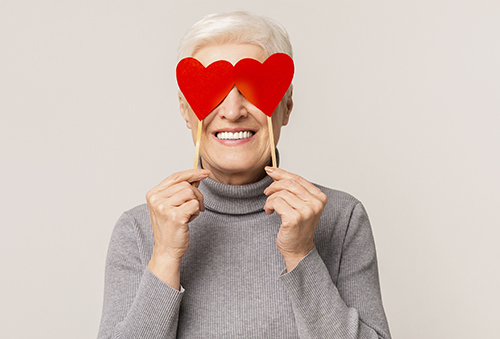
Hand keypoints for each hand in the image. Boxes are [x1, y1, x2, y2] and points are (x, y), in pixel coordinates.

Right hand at [146, 168, 209, 287]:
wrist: (166, 250)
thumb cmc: (169, 228)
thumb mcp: (169, 206)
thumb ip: (178, 191)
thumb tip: (196, 177)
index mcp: (153, 194)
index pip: (175, 177)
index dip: (191, 173)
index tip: (204, 172)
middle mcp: (156, 200)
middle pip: (185, 184)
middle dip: (196, 193)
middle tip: (196, 206)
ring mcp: (164, 208)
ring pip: (190, 193)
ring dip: (196, 203)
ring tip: (191, 213)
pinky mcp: (175, 216)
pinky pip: (194, 204)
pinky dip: (196, 212)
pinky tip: (190, 219)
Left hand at [263, 167, 326, 270]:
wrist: (299, 250)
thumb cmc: (298, 227)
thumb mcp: (299, 204)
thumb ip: (291, 189)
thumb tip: (273, 171)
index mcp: (319, 197)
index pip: (298, 179)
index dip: (281, 173)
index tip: (269, 170)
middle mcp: (315, 203)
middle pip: (289, 184)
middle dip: (274, 186)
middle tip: (267, 192)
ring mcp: (306, 211)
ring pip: (281, 193)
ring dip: (270, 199)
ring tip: (269, 207)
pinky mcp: (294, 218)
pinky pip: (276, 202)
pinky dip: (268, 205)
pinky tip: (269, 212)